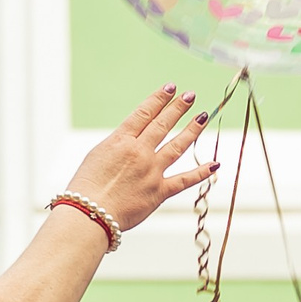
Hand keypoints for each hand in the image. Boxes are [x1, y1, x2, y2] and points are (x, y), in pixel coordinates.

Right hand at [62, 86, 221, 233]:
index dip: (159, 98)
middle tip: (190, 96)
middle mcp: (139, 152)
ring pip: (177, 146)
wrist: (90, 214)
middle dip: (178, 107)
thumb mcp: (97, 156)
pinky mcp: (159, 192)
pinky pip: (185, 180)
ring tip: (202, 117)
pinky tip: (213, 164)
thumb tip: (131, 139)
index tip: (171, 87)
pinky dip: (201, 172)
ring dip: (192, 129)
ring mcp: (151, 171)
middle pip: (163, 124)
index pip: (144, 113)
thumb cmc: (87, 188)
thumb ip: (118, 145)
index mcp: (121, 141)